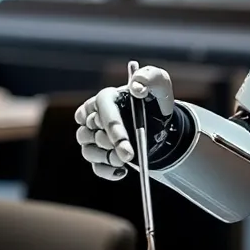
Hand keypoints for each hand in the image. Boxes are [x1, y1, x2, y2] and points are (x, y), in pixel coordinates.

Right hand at [74, 65, 173, 180]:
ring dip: (108, 158)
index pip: (101, 111)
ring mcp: (93, 137)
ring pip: (88, 151)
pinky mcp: (99, 154)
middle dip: (110, 145)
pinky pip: (96, 167)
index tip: (125, 143)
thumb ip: (150, 78)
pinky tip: (123, 172)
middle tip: (130, 155)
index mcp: (105, 98)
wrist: (161, 121)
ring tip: (129, 159)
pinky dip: (107, 172)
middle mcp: (93, 117)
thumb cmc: (155, 98)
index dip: (112, 128)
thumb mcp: (159, 82)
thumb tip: (137, 87)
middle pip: (89, 134)